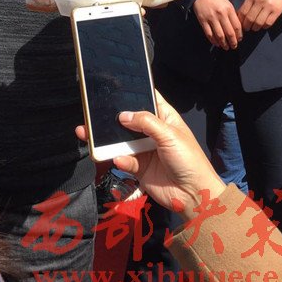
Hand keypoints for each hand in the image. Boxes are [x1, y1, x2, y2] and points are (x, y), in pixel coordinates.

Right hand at [76, 91, 225, 220]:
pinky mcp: (139, 167)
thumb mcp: (170, 135)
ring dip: (107, 139)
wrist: (193, 195)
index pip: (147, 99)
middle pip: (129, 120)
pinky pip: (124, 160)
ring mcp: (144, 149)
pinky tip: (118, 159)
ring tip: (88, 133)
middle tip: (93, 112)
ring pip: (121, 141)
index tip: (113, 87)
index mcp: (164, 117)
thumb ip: (146, 122)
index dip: (133, 93)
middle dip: (113, 117)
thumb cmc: (188, 159)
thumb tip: (122, 115)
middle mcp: (152, 131)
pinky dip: (119, 159)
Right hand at [192, 0, 242, 48]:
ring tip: (226, 47)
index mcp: (229, 10)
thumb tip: (237, 28)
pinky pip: (209, 34)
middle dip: (233, 42)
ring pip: (219, 35)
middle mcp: (221, 15)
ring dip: (223, 43)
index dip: (239, 35)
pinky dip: (213, 41)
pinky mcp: (203, 21)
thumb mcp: (227, 3)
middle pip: (229, 32)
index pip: (237, 26)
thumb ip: (232, 14)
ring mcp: (211, 18)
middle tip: (234, 47)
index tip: (239, 39)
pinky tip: (216, 44)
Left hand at [237, 0, 281, 31]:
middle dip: (247, 26)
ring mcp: (269, 6)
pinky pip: (268, 23)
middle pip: (250, 18)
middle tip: (247, 28)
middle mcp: (260, 1)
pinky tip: (263, 26)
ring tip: (254, 28)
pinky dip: (264, 26)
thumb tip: (240, 16)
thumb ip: (248, 3)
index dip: (241, 20)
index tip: (241, 24)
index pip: (243, 12)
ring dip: (255, 28)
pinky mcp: (277, 10)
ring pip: (259, 22)